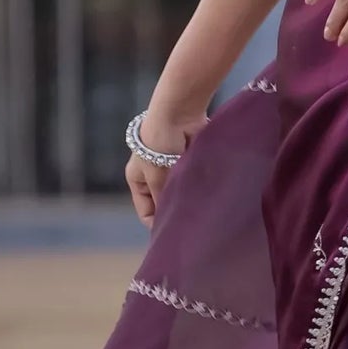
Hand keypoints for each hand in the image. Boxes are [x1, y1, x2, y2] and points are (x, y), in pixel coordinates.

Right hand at [124, 104, 208, 229]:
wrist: (178, 113)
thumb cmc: (159, 144)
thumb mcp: (157, 177)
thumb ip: (163, 200)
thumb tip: (171, 223)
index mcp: (138, 180)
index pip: (147, 212)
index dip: (158, 225)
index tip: (175, 236)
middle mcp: (153, 176)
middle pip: (165, 203)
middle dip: (177, 212)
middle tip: (193, 227)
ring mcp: (172, 168)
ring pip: (182, 193)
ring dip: (190, 199)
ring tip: (202, 212)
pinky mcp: (190, 160)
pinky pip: (195, 181)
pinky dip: (200, 187)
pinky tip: (210, 197)